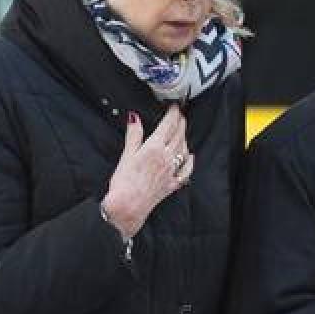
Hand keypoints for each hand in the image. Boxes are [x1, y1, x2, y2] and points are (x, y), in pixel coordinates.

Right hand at [101, 106, 192, 238]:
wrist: (128, 206)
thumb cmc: (124, 184)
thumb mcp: (126, 155)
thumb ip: (133, 135)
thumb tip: (134, 118)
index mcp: (154, 148)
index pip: (168, 125)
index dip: (173, 113)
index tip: (174, 107)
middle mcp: (166, 158)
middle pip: (178, 135)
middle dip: (181, 122)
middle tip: (180, 115)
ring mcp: (171, 171)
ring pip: (183, 149)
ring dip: (184, 137)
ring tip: (183, 130)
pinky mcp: (171, 183)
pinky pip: (185, 170)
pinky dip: (189, 161)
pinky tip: (190, 157)